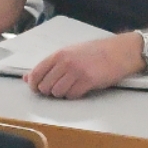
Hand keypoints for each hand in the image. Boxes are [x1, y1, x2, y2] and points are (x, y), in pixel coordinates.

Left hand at [25, 31, 145, 98]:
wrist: (119, 52)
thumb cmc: (96, 52)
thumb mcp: (70, 53)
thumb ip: (49, 65)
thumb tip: (28, 77)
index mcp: (59, 54)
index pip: (36, 73)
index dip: (34, 85)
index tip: (38, 88)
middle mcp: (66, 62)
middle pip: (45, 86)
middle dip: (50, 91)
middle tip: (59, 87)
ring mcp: (77, 71)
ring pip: (57, 93)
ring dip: (63, 94)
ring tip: (72, 87)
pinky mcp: (88, 81)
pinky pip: (72, 95)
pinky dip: (74, 95)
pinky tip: (81, 88)